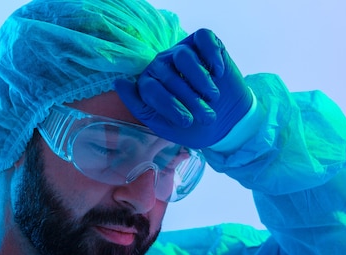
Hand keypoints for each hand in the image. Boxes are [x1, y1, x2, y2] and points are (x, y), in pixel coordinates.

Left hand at [116, 29, 252, 147]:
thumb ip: (139, 106)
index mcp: (150, 83)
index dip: (169, 105)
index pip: (149, 88)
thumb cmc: (192, 126)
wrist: (226, 123)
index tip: (187, 122)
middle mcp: (163, 64)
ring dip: (200, 80)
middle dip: (189, 99)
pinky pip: (204, 38)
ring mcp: (184, 52)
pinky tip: (219, 74)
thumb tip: (120, 83)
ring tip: (212, 97)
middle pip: (167, 74)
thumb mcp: (163, 125)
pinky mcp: (206, 45)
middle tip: (205, 116)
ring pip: (183, 55)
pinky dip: (212, 56)